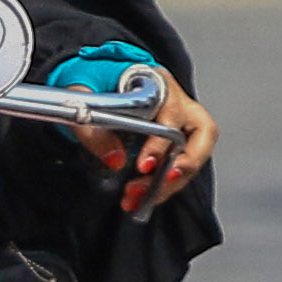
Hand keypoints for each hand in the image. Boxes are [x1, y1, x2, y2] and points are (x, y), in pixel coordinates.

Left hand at [79, 80, 215, 215]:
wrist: (99, 82)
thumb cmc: (96, 82)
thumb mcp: (82, 94)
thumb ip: (92, 125)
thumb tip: (115, 160)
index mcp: (160, 85)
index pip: (173, 115)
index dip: (161, 144)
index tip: (144, 166)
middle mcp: (180, 104)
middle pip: (199, 138)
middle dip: (180, 168)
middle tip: (151, 189)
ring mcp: (182, 124)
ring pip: (192, 157)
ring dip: (168, 184)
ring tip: (137, 199)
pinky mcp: (175, 143)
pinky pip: (178, 167)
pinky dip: (161, 186)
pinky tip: (139, 198)